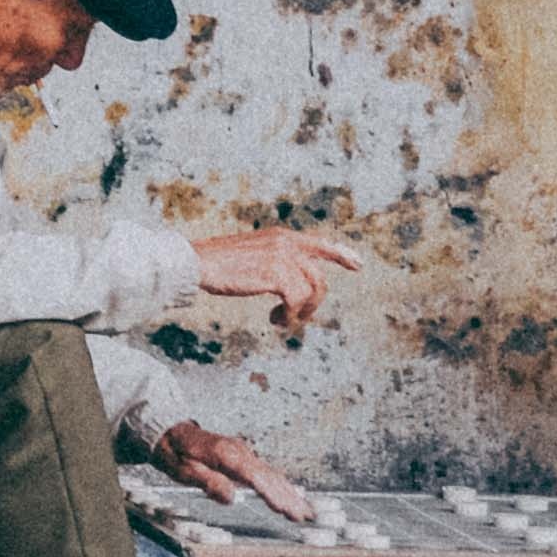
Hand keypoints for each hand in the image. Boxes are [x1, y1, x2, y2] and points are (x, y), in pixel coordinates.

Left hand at [158, 420, 314, 522]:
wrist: (169, 431)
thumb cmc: (174, 452)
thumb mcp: (182, 470)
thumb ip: (207, 482)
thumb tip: (232, 497)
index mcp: (225, 454)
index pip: (254, 477)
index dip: (271, 494)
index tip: (285, 510)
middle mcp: (239, 451)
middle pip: (269, 477)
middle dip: (288, 497)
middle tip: (304, 516)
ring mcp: (243, 452)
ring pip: (271, 474)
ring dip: (289, 492)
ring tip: (306, 510)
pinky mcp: (243, 456)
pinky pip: (266, 472)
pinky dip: (281, 485)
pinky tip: (291, 495)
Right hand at [193, 229, 362, 336]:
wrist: (198, 262)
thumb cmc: (216, 263)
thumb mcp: (251, 254)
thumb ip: (273, 260)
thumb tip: (289, 283)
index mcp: (280, 236)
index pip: (320, 244)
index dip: (341, 254)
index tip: (358, 264)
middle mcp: (286, 242)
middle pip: (319, 278)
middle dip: (314, 303)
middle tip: (297, 317)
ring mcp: (283, 257)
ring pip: (312, 291)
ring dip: (300, 312)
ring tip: (282, 320)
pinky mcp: (277, 273)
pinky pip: (297, 302)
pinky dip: (289, 316)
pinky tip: (276, 320)